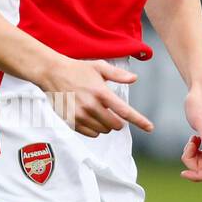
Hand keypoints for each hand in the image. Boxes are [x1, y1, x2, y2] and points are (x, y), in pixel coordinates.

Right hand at [38, 56, 153, 138]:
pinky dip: (95, 129)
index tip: (150, 127)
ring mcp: (80, 115)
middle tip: (111, 112)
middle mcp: (91, 106)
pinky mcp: (72, 121)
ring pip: (103, 131)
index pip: (124, 111)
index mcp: (101, 92)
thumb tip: (134, 79)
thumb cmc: (78, 69)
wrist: (52, 73)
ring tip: (98, 112)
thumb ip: (117, 74)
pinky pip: (91, 134)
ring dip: (106, 125)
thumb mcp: (99, 67)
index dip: (139, 120)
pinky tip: (90, 118)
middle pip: (115, 125)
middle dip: (117, 122)